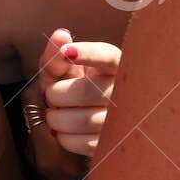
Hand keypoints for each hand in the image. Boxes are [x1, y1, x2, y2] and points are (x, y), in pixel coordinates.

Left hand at [38, 28, 119, 157]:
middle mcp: (127, 90)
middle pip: (85, 91)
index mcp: (117, 65)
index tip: (68, 52)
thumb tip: (60, 35)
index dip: (90, 54)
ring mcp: (127, 120)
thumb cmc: (73, 89)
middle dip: (57, 96)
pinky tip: (63, 131)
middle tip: (52, 97)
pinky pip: (86, 143)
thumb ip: (56, 56)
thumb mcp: (61, 72)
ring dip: (57, 119)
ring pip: (84, 120)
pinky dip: (65, 138)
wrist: (84, 125)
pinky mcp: (119, 144)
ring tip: (54, 115)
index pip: (108, 57)